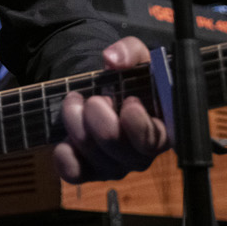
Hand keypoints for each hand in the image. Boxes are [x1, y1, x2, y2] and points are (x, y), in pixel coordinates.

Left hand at [51, 37, 170, 181]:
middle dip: (99, 119)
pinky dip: (65, 157)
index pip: (156, 140)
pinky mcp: (91, 171)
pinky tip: (63, 141)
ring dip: (77, 125)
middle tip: (93, 99)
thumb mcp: (135, 57)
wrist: (107, 90)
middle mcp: (142, 154)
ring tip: (74, 101)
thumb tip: (113, 59)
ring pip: (94, 157)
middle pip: (118, 148)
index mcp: (162, 128)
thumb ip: (130, 51)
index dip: (139, 125)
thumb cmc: (130, 78)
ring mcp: (116, 165)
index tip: (128, 102)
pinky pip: (76, 174)